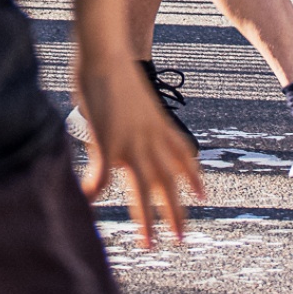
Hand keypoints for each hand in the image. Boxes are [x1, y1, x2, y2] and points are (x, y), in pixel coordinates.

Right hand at [76, 53, 203, 246]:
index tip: (203, 195)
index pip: (182, 155)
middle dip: (175, 212)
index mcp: (159, 124)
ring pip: (144, 189)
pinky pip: (103, 176)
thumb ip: (134, 111)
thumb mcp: (135, 93)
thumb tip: (122, 114)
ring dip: (147, 219)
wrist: (107, 50)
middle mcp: (150, 138)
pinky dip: (96, 191)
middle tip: (182, 238)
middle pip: (168, 182)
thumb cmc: (114, 62)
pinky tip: (89, 203)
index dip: (193, 176)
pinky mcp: (109, 141)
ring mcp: (131, 142)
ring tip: (149, 243)